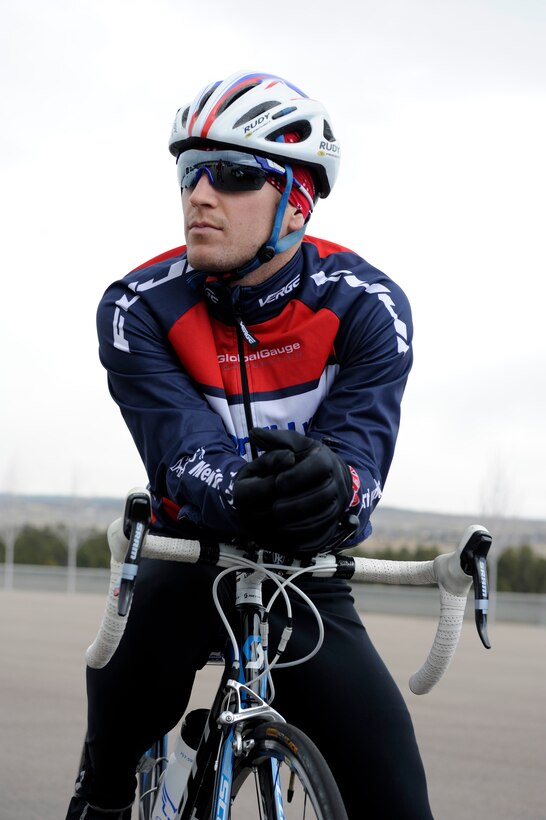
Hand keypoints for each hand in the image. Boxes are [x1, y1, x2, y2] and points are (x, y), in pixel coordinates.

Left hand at [234, 428, 351, 555]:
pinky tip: (288, 537)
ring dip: (301, 523)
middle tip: (274, 508)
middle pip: (323, 495)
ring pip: (325, 517)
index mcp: (327, 460)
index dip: (298, 476)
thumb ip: (275, 440)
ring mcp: (338, 505)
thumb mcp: (294, 445)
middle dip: (297, 504)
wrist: (330, 477)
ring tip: (278, 524)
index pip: (319, 467)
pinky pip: (325, 534)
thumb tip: (254, 433)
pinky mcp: (334, 524)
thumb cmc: (306, 460)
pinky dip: (307, 538)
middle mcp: (337, 483)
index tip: (278, 482)